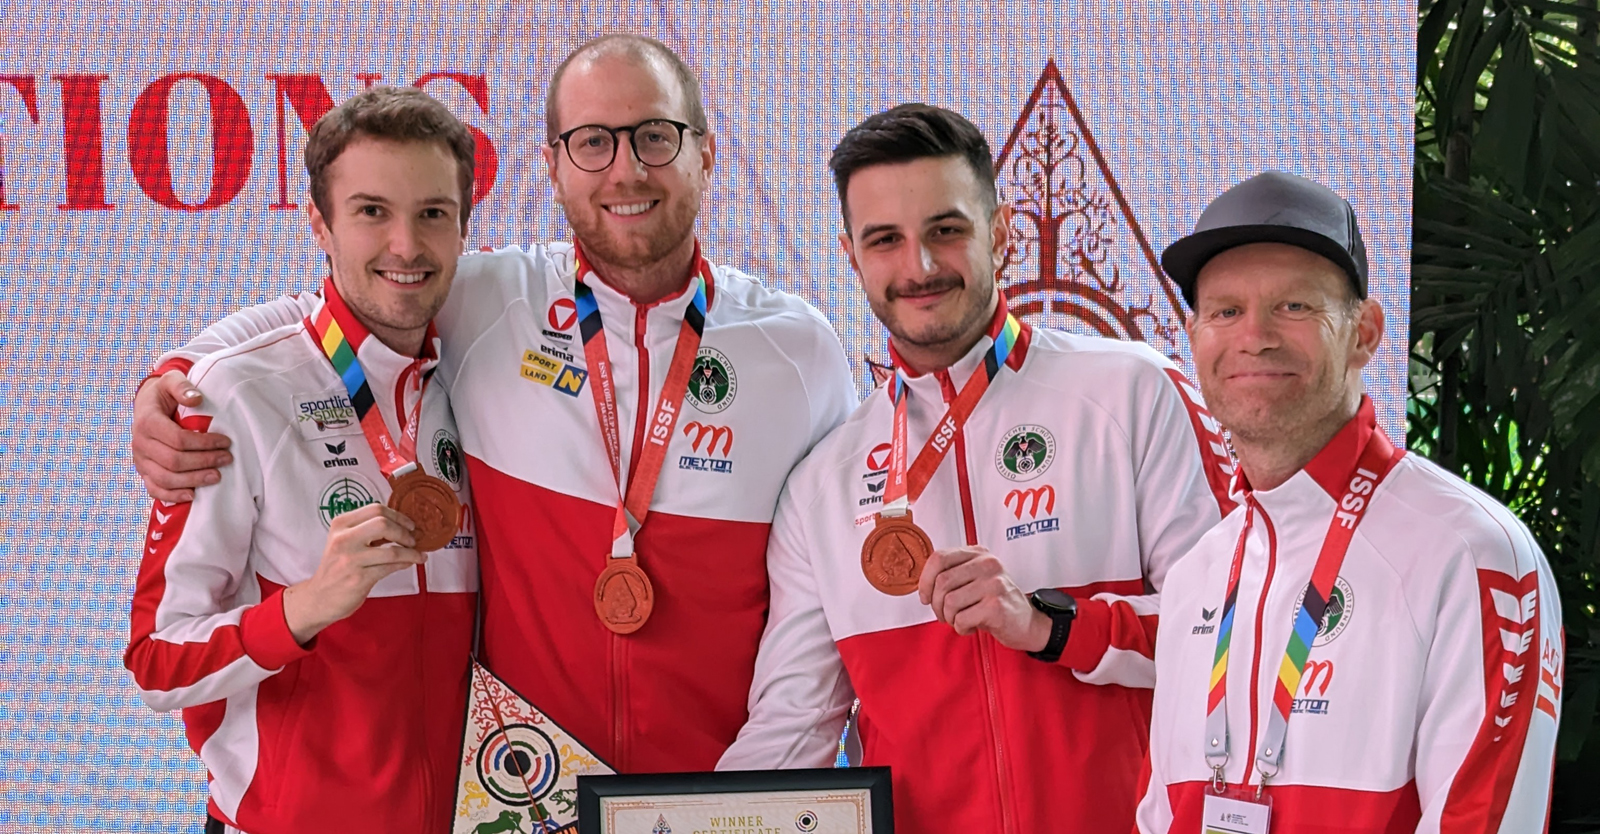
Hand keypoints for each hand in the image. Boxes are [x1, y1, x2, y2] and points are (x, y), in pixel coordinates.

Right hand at [132, 371, 233, 502]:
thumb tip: (196, 399)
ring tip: (217, 476)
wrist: (148, 404)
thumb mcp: (171, 380)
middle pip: (174, 461)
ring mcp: (141, 460)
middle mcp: (140, 443)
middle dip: (204, 462)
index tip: (226, 442)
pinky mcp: (144, 471)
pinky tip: (193, 495)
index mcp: (147, 421)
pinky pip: (154, 489)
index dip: (204, 443)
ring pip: (165, 478)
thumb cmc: (165, 393)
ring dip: (193, 480)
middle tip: (227, 458)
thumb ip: (182, 386)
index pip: (178, 439)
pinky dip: (172, 495)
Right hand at [282, 504, 423, 643]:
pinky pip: (390, 567)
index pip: (376, 509)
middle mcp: (343, 539)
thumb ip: (367, 531)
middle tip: (413, 540)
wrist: (319, 598)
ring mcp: (350, 559)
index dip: (398, 516)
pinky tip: (410, 563)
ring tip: (418, 554)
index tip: (409, 525)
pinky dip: (405, 563)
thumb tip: (403, 526)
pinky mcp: (358, 578)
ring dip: (411, 552)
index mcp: (340, 525)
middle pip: (383, 524)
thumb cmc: (337, 568)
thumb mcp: (344, 541)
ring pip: (391, 551)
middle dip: (404, 532)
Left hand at [917, 546, 1051, 652]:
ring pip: (949, 602)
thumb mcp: (976, 580)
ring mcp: (994, 583)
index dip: (925, 579)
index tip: (925, 596)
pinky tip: (973, 626)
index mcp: (979, 553)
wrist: (1028, 623)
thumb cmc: (997, 602)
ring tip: (962, 620)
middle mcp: (988, 564)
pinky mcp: (996, 605)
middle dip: (937, 605)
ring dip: (950, 618)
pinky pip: (961, 619)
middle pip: (941, 582)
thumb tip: (923, 585)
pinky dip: (961, 628)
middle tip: (945, 615)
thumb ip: (953, 574)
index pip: (939, 557)